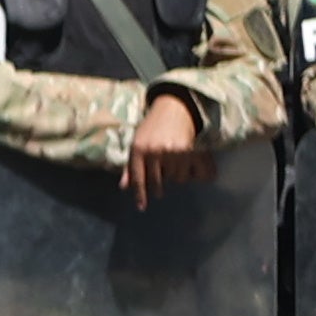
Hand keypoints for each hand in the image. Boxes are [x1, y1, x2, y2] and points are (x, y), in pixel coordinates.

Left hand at [119, 88, 203, 207]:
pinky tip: (190, 166)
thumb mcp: (136, 143)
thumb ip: (130, 166)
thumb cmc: (152, 128)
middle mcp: (155, 151)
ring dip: (176, 175)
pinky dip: (192, 173)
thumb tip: (123, 187)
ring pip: (176, 178)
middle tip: (162, 180)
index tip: (142, 207)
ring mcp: (173, 151)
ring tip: (175, 161)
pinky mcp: (190, 150)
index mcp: (139, 150)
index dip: (140, 194)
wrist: (174, 108)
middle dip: (159, 186)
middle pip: (157, 181)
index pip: (138, 178)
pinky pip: (192, 173)